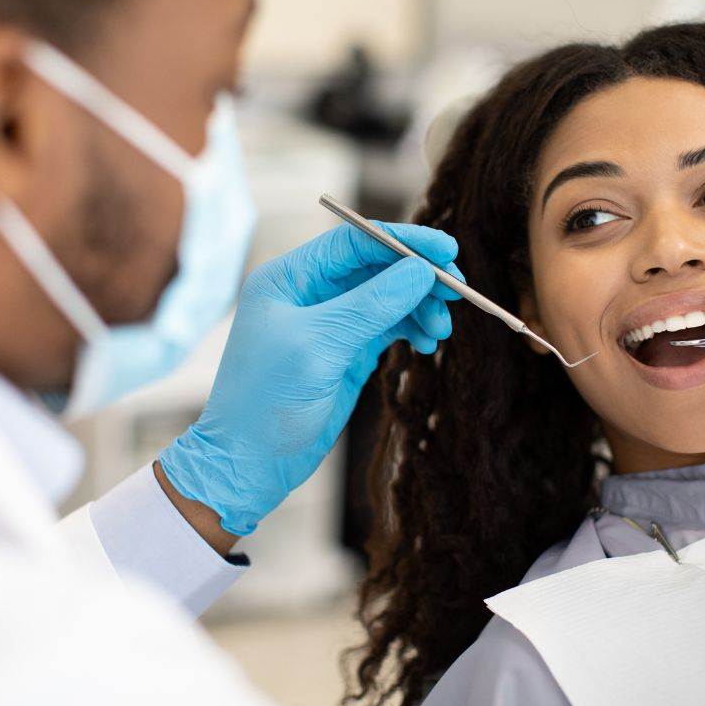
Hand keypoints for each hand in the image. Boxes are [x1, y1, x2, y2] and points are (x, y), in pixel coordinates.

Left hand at [159, 222, 462, 535]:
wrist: (248, 464)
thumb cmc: (266, 402)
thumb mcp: (320, 347)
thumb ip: (371, 305)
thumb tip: (421, 271)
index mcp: (289, 278)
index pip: (355, 241)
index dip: (404, 241)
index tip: (448, 251)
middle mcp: (309, 292)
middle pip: (377, 266)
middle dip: (418, 277)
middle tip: (457, 293)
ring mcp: (329, 322)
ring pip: (388, 297)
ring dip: (419, 306)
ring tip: (440, 331)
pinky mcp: (346, 351)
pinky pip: (388, 326)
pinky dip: (411, 328)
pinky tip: (427, 342)